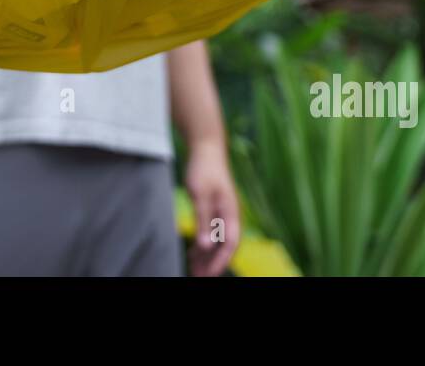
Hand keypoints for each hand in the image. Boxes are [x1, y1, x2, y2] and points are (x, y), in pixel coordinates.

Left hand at [185, 140, 240, 276]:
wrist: (206, 147)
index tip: (209, 274)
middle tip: (198, 277)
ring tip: (194, 270)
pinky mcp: (213, 209)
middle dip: (213, 263)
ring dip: (207, 256)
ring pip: (217, 241)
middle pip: (224, 246)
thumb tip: (205, 246)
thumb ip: (203, 221)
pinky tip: (193, 253)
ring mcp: (222, 213)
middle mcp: (229, 215)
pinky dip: (203, 244)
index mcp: (231, 212)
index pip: (230, 244)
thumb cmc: (204, 169)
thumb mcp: (200, 195)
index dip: (221, 261)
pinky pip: (210, 232)